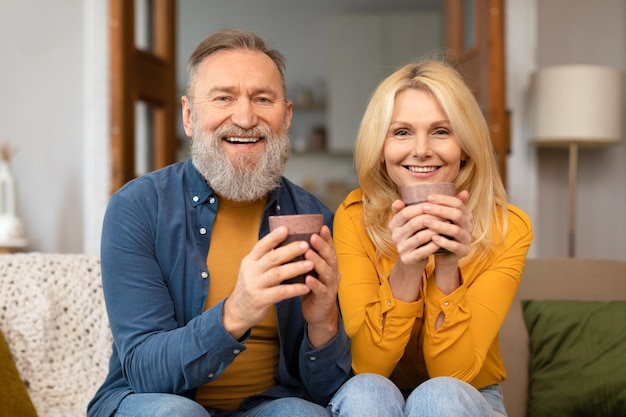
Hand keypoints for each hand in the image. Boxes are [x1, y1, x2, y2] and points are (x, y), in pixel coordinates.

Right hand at [223, 226, 313, 339]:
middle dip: (290, 250)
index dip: (273, 237)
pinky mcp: (260, 300)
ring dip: (295, 268)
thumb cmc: (252, 286)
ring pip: (277, 274)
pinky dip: (294, 289)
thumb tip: (285, 240)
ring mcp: (255, 286)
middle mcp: (251, 271)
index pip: (261, 245)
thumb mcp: (253, 269)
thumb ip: (265, 257)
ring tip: (311, 264)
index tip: (286, 228)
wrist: (238, 311)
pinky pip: (280, 293)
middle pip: (272, 258)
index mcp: (250, 261)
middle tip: (306, 245)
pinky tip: (306, 287)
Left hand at [300, 225, 339, 347]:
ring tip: (308, 253)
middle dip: (322, 246)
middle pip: (330, 257)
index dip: (326, 237)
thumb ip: (305, 258)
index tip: (321, 226)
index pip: (329, 248)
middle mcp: (333, 273)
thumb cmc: (311, 288)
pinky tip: (308, 279)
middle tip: (313, 236)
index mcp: (329, 264)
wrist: (319, 313)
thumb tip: (291, 240)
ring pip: (327, 272)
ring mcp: (331, 286)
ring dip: (318, 262)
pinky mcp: (325, 298)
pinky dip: (315, 284)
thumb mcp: (310, 270)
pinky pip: (321, 290)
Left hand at [421, 190, 472, 265]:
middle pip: (457, 214)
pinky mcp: (463, 251)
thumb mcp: (438, 218)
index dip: (443, 199)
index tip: (428, 197)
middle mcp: (468, 225)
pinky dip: (444, 242)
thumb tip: (429, 190)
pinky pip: (455, 246)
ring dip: (440, 225)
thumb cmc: (439, 232)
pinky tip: (433, 238)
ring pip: (456, 230)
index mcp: (465, 215)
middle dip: (440, 210)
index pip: (457, 203)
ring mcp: (467, 239)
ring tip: (425, 222)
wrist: (443, 254)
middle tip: (424, 207)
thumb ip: (436, 206)